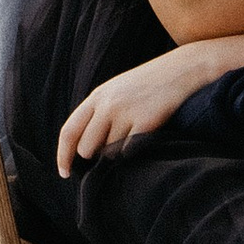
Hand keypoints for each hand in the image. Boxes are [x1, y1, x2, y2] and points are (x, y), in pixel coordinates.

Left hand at [57, 40, 221, 175]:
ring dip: (117, 152)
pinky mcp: (146, 123)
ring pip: (109, 152)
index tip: (64, 173)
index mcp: (97, 97)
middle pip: (86, 148)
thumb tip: (83, 147)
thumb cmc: (147, 84)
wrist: (181, 70)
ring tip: (133, 133)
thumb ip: (97, 113)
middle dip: (95, 156)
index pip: (69, 131)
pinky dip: (133, 151)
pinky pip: (129, 151)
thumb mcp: (115, 90)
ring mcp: (126, 113)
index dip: (62, 155)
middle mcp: (107, 105)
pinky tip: (143, 137)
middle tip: (110, 149)